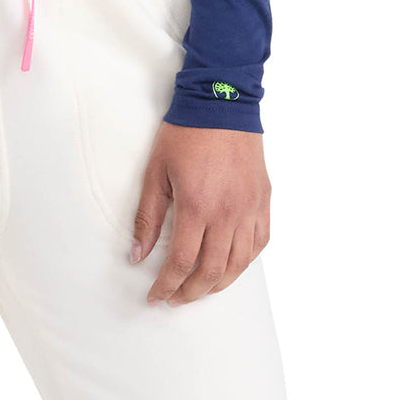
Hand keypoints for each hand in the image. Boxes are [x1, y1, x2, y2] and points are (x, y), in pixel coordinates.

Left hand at [132, 126, 270, 305]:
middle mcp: (228, 213)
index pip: (181, 263)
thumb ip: (147, 219)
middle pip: (211, 272)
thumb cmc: (186, 135)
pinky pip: (259, 243)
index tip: (156, 296)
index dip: (166, 286)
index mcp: (197, 206)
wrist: (222, 102)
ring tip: (199, 289)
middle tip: (175, 298)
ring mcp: (249, 208)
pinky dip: (244, 263)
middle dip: (190, 293)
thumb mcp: (155, 174)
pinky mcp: (263, 201)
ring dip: (217, 284)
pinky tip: (229, 267)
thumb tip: (137, 255)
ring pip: (239, 264)